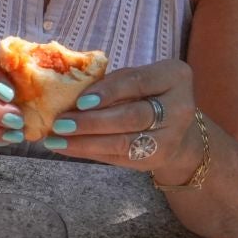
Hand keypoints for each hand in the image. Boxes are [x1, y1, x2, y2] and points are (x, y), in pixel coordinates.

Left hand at [48, 58, 201, 182]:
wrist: (176, 126)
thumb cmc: (145, 94)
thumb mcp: (134, 78)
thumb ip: (111, 82)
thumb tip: (67, 93)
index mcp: (174, 77)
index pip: (138, 82)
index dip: (108, 91)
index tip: (79, 101)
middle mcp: (180, 108)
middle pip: (131, 116)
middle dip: (92, 122)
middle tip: (60, 123)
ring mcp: (171, 138)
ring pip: (124, 142)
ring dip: (85, 142)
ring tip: (56, 139)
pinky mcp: (156, 159)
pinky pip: (118, 157)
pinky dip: (88, 152)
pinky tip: (66, 147)